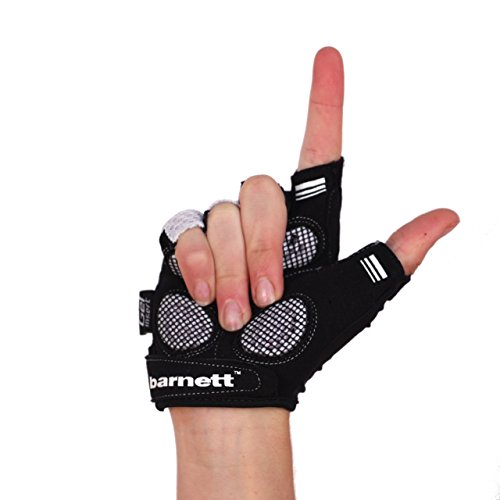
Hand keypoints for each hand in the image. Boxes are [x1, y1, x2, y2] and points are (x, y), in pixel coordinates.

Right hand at [174, 47, 458, 331]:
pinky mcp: (186, 246)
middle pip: (261, 190)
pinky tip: (206, 297)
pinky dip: (199, 268)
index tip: (328, 58)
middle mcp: (263, 222)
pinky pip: (186, 233)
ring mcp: (222, 233)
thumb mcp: (353, 301)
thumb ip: (393, 258)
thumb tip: (449, 216)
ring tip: (238, 314)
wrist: (240, 380)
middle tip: (270, 298)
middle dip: (265, 247)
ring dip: (234, 271)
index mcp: (307, 228)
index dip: (324, 104)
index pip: (317, 151)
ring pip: (222, 214)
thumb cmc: (298, 347)